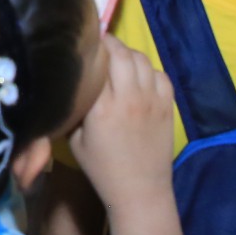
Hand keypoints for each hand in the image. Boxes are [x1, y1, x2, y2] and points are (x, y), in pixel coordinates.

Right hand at [69, 37, 177, 211]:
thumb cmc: (101, 168)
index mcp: (102, 107)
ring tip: (118, 59)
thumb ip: (73, 108)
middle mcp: (129, 98)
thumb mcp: (74, 139)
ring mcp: (152, 101)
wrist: (140, 190)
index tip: (82, 46)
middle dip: (110, 44)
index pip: (98, 61)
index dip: (91, 48)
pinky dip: (149, 70)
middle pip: (121, 53)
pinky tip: (139, 77)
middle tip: (100, 47)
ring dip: (128, 54)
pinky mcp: (168, 106)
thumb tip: (66, 84)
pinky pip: (161, 74)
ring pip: (142, 60)